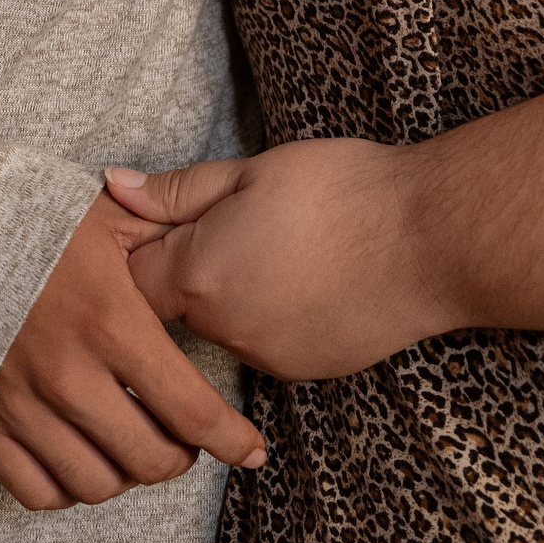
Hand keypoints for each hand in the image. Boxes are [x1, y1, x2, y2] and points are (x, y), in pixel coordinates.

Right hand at [0, 189, 266, 511]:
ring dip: (128, 476)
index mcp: (113, 323)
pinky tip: (83, 458)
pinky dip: (69, 488)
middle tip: (186, 440)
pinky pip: (37, 492)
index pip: (190, 409)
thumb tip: (214, 238)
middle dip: (180, 458)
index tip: (250, 451)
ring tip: (136, 447)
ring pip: (97, 485)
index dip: (230, 440)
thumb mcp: (107, 217)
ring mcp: (23, 407)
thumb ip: (166, 233)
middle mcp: (71, 376)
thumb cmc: (29, 220)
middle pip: (149, 460)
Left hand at [109, 144, 441, 381]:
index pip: (129, 281)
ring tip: (286, 248)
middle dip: (194, 268)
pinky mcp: (306, 372)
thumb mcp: (253, 171)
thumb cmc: (342, 191)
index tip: (169, 221)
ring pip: (226, 327)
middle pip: (178, 307)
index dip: (142, 248)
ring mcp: (267, 359)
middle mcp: (224, 331)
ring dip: (239, 293)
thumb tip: (114, 188)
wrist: (429, 240)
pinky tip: (315, 280)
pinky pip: (270, 344)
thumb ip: (177, 191)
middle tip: (242, 223)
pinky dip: (279, 316)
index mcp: (199, 275)